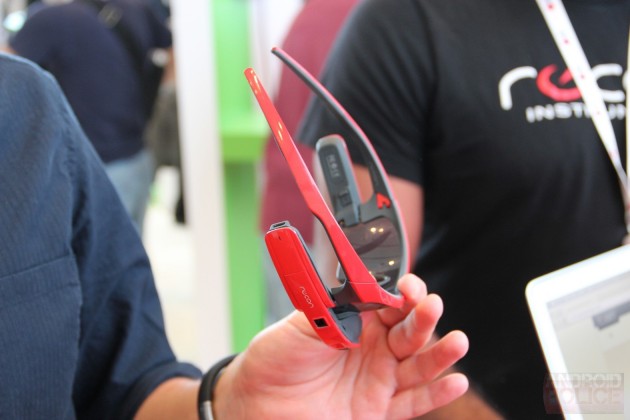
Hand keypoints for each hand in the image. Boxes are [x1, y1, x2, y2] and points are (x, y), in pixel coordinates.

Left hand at [214, 273, 468, 419]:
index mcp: (356, 321)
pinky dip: (436, 394)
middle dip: (423, 317)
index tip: (409, 287)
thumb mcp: (301, 325)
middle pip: (409, 330)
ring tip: (458, 342)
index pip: (389, 302)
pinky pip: (413, 402)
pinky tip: (455, 381)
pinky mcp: (378, 410)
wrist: (256, 404)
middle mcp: (373, 348)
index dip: (402, 293)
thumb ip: (334, 309)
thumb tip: (362, 290)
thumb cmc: (275, 358)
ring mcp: (378, 379)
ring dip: (440, 353)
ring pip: (418, 365)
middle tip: (430, 306)